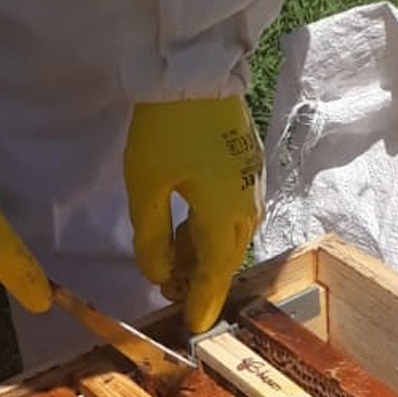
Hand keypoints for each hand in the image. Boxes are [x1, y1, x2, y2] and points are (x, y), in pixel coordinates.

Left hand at [124, 98, 264, 332]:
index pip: (215, 274)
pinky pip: (234, 214)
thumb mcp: (146, 186)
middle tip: (173, 292)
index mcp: (223, 215)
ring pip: (232, 237)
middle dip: (202, 280)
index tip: (193, 326)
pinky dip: (213, 231)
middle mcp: (246, 206)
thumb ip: (151, 237)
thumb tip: (157, 274)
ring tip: (175, 263)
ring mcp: (251, 185)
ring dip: (206, 255)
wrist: (197, 69)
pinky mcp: (247, 167)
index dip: (203, 303)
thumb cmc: (167, 128)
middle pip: (226, 259)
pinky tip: (189, 229)